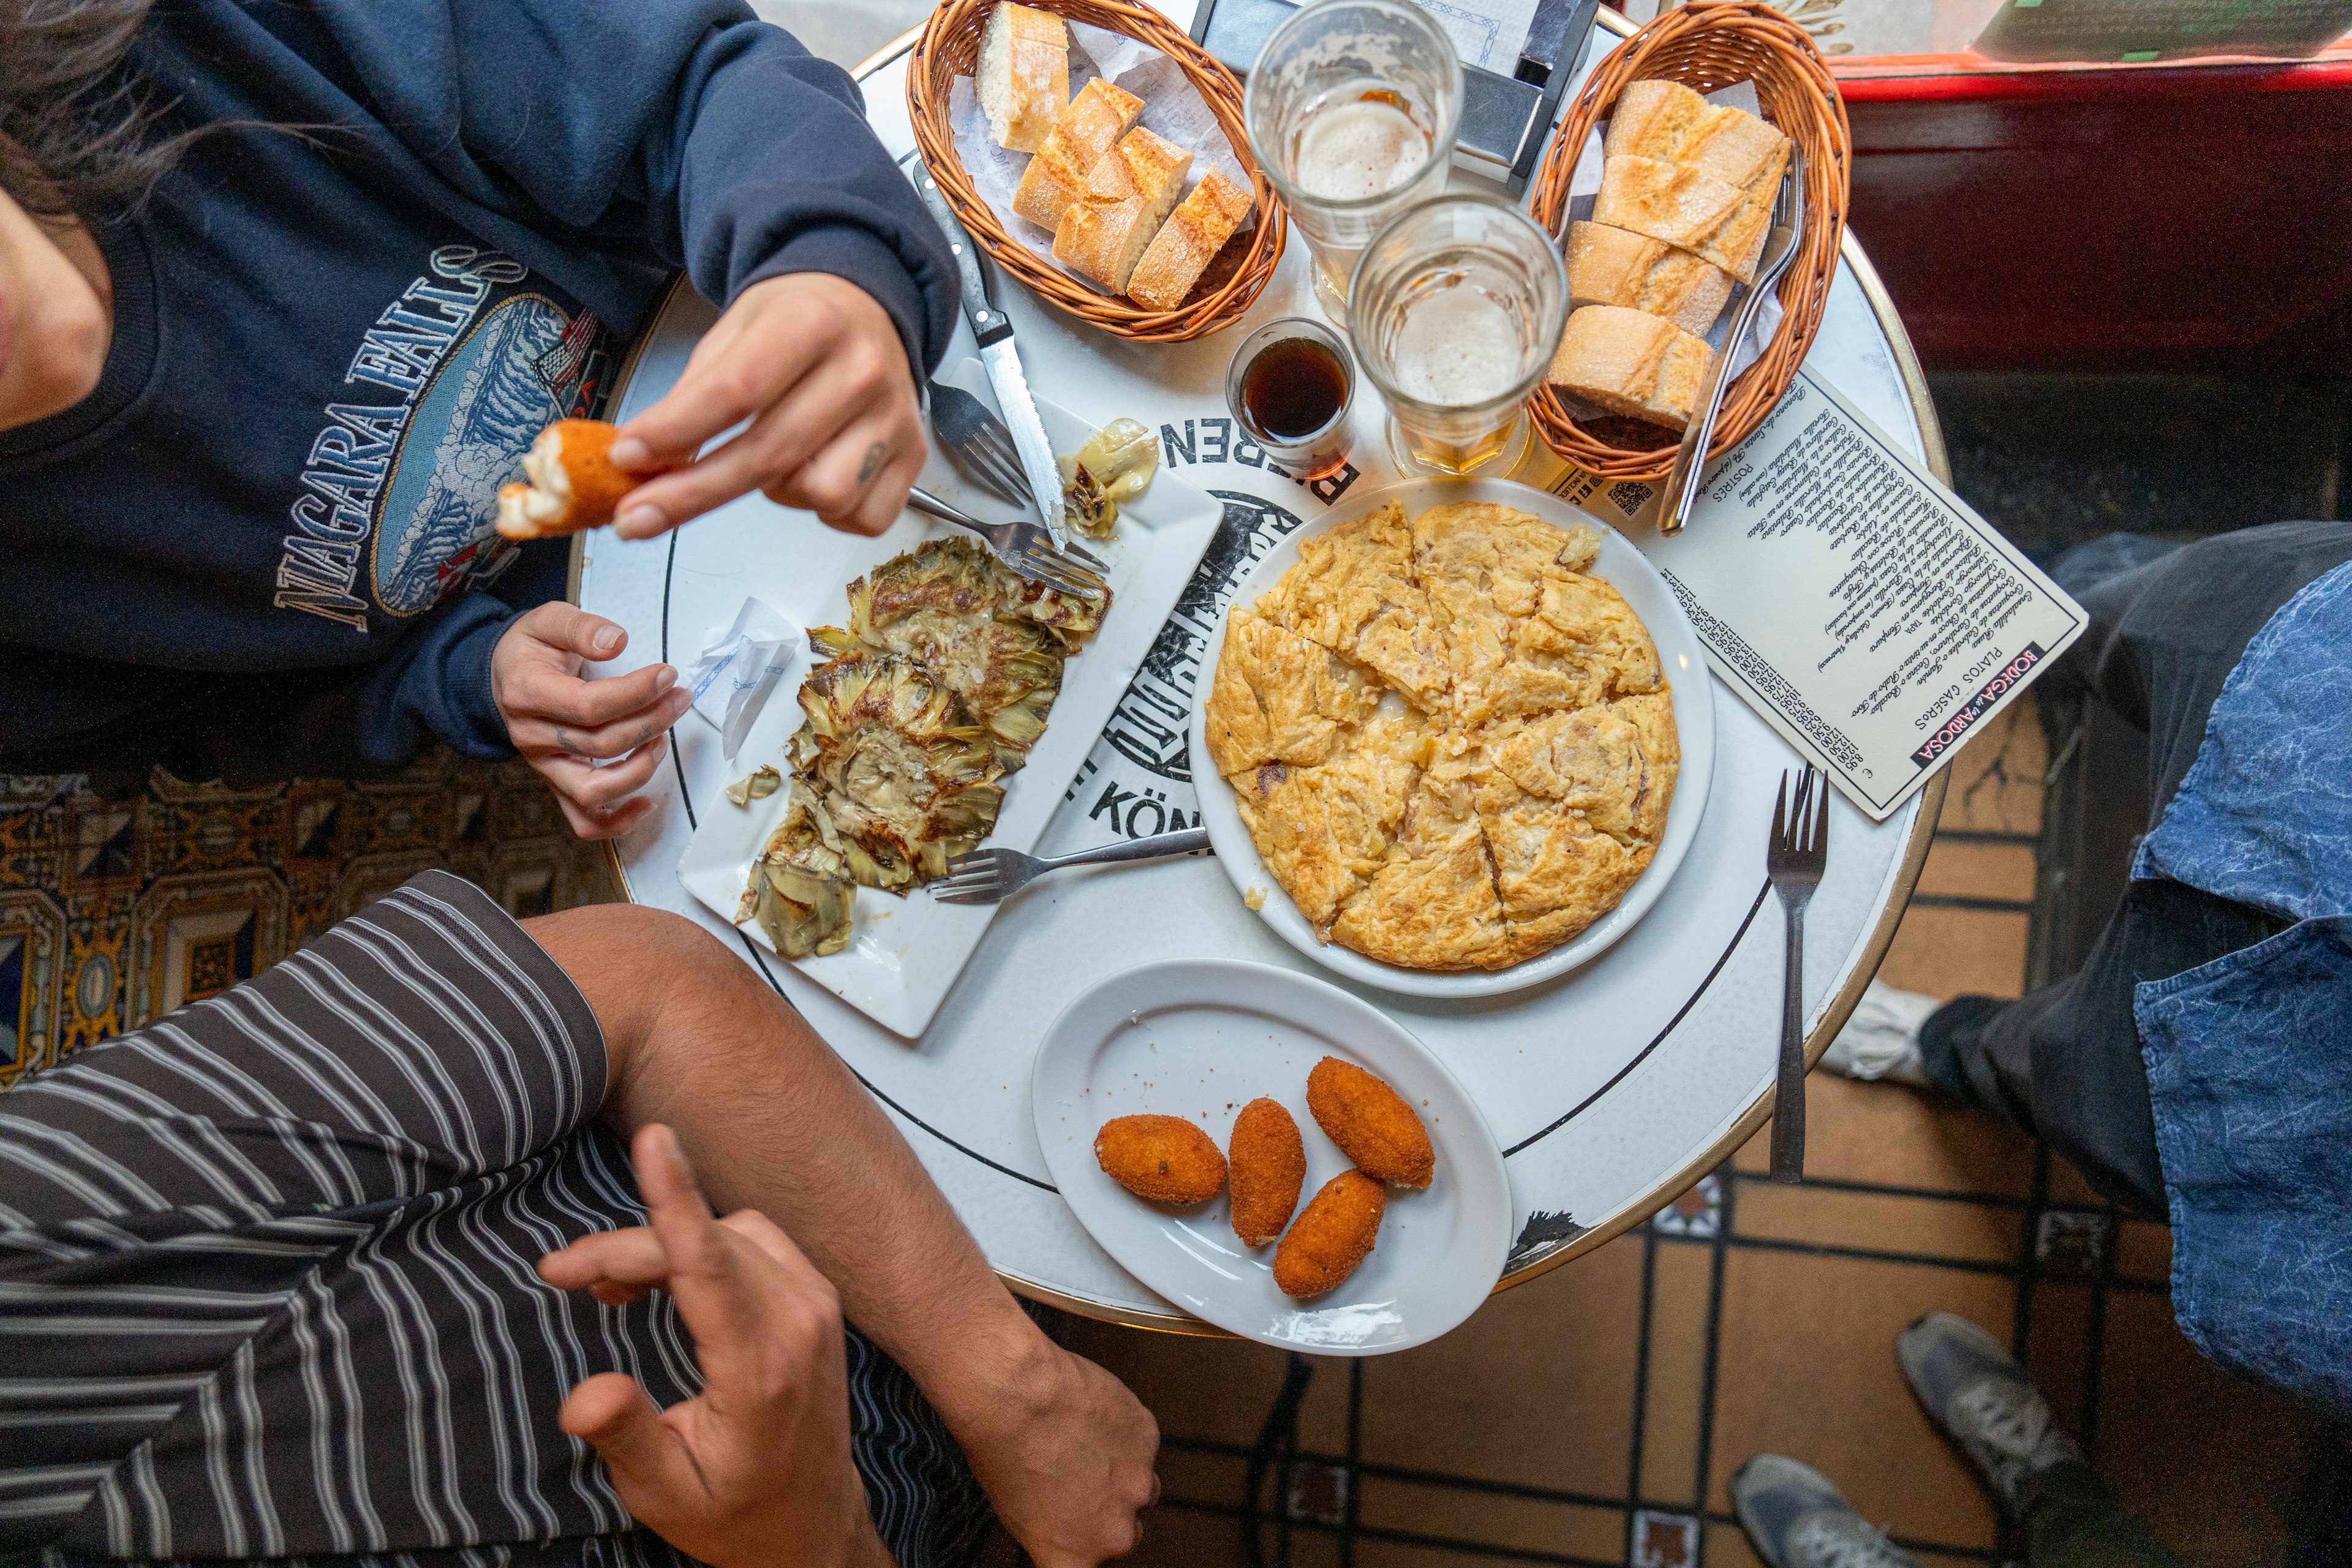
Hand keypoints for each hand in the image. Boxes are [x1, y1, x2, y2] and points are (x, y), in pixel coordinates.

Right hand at [492, 604, 686, 840]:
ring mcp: (543, 766)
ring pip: (593, 791)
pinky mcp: (555, 784)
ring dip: (639, 769)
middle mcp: (531, 737)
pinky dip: (616, 822)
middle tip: (679, 698)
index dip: (635, 693)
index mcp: (526, 693)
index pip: (588, 705)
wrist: (503, 677)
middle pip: (599, 744)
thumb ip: (581, 627)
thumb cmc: (530, 649)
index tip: (667, 675)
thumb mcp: (548, 620)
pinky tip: (646, 803)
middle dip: (650, 722)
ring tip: (664, 738)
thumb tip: (616, 641)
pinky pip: (582, 820)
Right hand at [551, 1214, 1161, 1565]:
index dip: (674, 1198)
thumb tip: (586, 1393)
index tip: (653, 1139)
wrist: (814, 1529)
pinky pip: (753, 1242)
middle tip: (560, 1273)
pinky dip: (700, 1246)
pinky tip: (655, 1280)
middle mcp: (800, 1326)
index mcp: (760, 1371)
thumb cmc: (735, 1515)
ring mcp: (818, 1307)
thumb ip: (625, 1437)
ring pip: (730, 1233)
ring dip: (664, 1244)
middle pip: (705, 1244)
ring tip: (605, 1287)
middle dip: (627, 1246)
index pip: (710, 1264)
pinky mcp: (818, 1299)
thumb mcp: (666, 1494)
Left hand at [608, 273, 924, 539]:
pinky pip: (859, 518)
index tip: (629, 458)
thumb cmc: (793, 323)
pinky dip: (827, 513)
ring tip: (772, 461)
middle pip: (770, 453)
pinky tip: (813, 475)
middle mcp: (863, 369)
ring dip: (778, 493)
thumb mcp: (734, 330)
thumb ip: (693, 393)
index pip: (738, 390)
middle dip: (693, 493)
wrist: (868, 308)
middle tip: (638, 517)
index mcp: (812, 321)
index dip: (677, 432)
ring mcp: (896, 418)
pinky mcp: (914, 459)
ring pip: (821, 494)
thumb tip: (644, 463)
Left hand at [935, 1333, 1160, 1565]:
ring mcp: (1138, 1485)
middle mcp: (1114, 1533)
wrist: (1016, 1395)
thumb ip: (1054, 1531)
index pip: (1088, 1565)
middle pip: (1124, 1531)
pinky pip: (1141, 1441)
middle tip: (1077, 1481)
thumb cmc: (1001, 1451)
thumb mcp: (1014, 1514)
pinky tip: (1092, 1416)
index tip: (1074, 1529)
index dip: (1079, 1543)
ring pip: (1141, 1486)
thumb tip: (1061, 1523)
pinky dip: (1122, 1431)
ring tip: (1085, 1444)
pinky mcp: (1147, 1440)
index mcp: (1075, 1557)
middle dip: (1106, 1510)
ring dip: (1121, 1472)